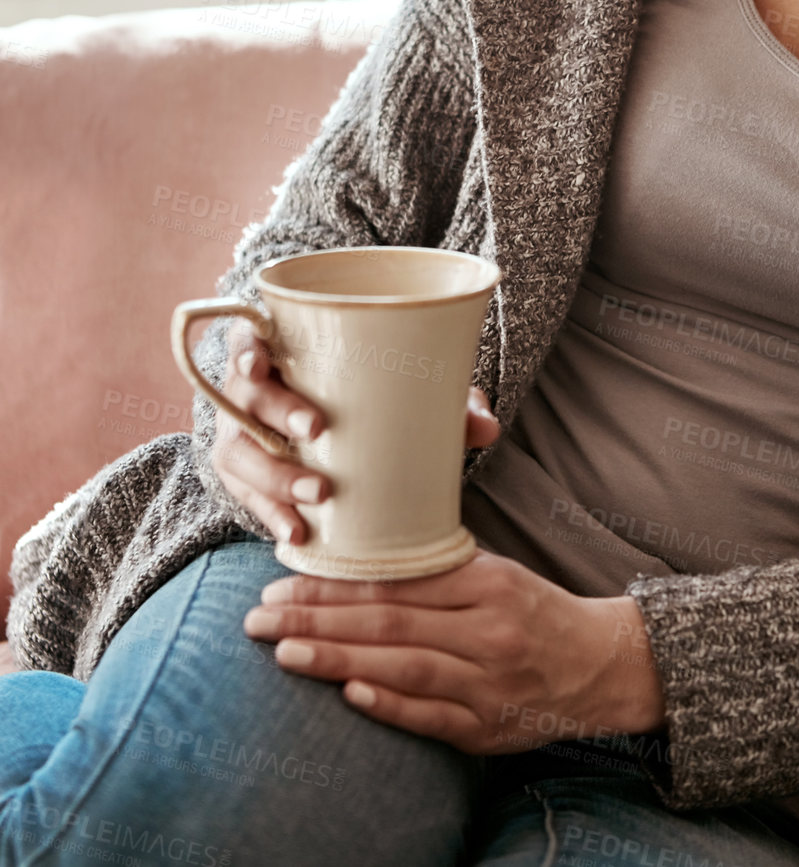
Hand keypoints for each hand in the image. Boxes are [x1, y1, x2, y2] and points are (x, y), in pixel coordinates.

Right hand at [212, 318, 500, 545]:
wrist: (334, 426)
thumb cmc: (367, 394)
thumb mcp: (404, 388)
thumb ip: (445, 401)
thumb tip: (487, 428)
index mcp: (279, 350)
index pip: (248, 336)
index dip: (247, 345)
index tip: (263, 361)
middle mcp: (249, 390)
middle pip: (246, 395)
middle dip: (277, 411)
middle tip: (316, 428)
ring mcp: (242, 435)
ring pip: (240, 451)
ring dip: (274, 474)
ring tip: (315, 496)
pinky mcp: (247, 478)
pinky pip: (247, 497)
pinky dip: (271, 514)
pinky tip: (296, 533)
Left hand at [242, 549, 666, 754]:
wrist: (602, 665)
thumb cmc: (535, 612)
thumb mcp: (497, 574)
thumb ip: (439, 571)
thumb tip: (360, 561)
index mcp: (488, 583)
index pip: (397, 580)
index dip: (335, 582)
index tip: (282, 580)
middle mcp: (488, 631)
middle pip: (389, 622)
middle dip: (316, 619)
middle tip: (258, 616)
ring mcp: (489, 683)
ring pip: (403, 666)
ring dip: (337, 659)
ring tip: (284, 651)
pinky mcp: (489, 730)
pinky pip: (431, 717)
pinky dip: (388, 704)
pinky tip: (347, 693)